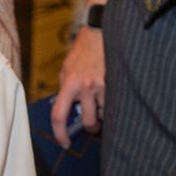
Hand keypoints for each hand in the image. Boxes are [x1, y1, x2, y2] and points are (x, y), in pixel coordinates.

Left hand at [51, 26, 104, 147]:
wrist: (98, 33)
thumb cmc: (80, 54)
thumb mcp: (65, 71)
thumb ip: (65, 90)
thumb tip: (67, 110)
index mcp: (68, 84)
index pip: (59, 115)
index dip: (60, 133)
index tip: (64, 142)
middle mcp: (85, 87)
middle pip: (88, 121)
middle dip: (91, 128)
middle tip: (91, 126)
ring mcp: (103, 85)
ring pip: (105, 113)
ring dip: (104, 114)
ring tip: (102, 105)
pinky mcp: (116, 81)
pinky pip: (115, 103)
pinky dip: (113, 104)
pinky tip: (111, 97)